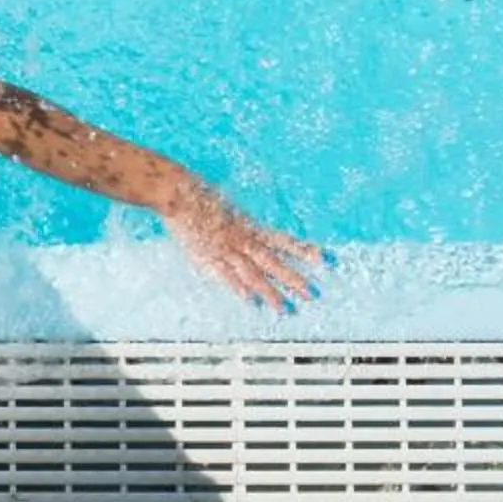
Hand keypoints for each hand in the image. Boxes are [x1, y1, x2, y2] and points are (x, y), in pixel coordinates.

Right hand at [161, 179, 326, 310]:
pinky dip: (238, 287)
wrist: (179, 192)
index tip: (323, 258)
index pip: (282, 240)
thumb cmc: (198, 194)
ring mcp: (226, 249)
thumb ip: (235, 221)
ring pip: (253, 273)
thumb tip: (244, 227)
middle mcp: (242, 239)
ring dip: (270, 292)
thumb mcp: (225, 206)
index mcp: (248, 225)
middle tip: (312, 294)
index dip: (302, 249)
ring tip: (285, 308)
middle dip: (293, 279)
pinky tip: (250, 301)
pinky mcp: (208, 256)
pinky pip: (226, 275)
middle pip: (273, 262)